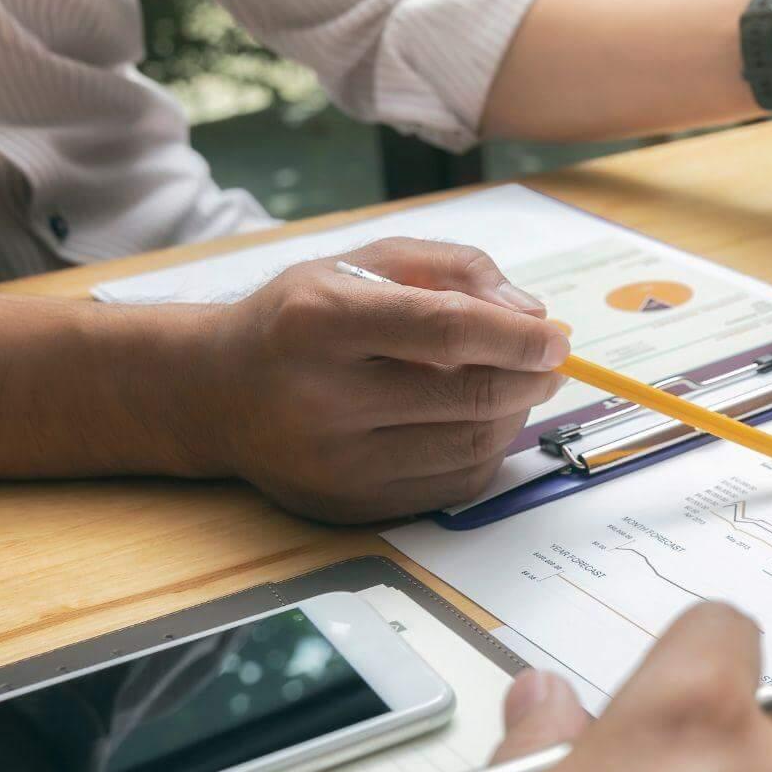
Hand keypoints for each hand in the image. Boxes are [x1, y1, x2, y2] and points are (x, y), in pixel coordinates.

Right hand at [190, 238, 567, 522]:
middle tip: (547, 362)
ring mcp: (333, 464)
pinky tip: (475, 423)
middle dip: (527, 378)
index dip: (515, 337)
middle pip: (467, 397)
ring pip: (469, 447)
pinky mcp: (348, 507)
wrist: (216, 392)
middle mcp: (320, 398)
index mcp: (320, 320)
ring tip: (510, 386)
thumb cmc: (303, 316)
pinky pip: (452, 487)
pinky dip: (484, 453)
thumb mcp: (366, 264)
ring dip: (512, 415)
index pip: (445, 331)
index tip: (555, 339)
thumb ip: (456, 270)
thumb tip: (531, 316)